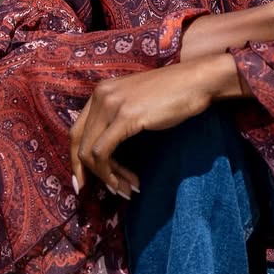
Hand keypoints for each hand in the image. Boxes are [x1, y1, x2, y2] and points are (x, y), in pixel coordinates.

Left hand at [69, 58, 221, 198]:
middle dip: (88, 173)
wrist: (197, 82)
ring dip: (107, 177)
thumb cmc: (174, 95)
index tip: (84, 183)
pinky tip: (131, 182)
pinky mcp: (125, 116)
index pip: (76, 131)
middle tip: (106, 191)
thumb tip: (106, 154)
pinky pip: (104, 152)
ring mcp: (111, 105)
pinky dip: (112, 173)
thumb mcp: (136, 105)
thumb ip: (117, 120)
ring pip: (90, 152)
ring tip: (126, 189)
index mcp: (100, 92)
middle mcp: (100, 96)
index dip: (76, 160)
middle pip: (78, 143)